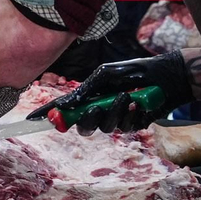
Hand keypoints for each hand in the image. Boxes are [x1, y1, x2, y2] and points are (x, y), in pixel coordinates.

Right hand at [26, 51, 191, 133]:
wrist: (166, 76)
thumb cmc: (134, 71)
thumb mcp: (105, 75)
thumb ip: (85, 90)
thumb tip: (65, 104)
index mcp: (89, 96)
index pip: (65, 108)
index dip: (50, 114)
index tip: (34, 118)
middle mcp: (99, 109)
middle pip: (82, 126)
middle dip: (87, 119)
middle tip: (95, 108)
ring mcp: (115, 118)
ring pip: (105, 127)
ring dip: (114, 112)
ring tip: (126, 97)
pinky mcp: (132, 124)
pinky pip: (125, 127)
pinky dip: (130, 115)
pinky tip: (138, 103)